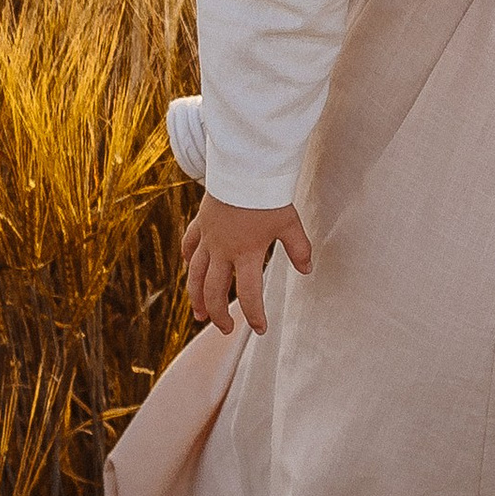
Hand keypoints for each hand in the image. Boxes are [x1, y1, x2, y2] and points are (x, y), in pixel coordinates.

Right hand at [181, 193, 311, 335]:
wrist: (244, 166)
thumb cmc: (268, 195)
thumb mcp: (290, 223)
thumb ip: (299, 249)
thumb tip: (307, 270)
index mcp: (246, 253)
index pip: (249, 294)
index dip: (254, 315)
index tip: (259, 328)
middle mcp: (223, 249)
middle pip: (215, 291)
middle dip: (219, 314)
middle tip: (226, 329)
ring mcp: (208, 237)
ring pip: (195, 274)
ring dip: (196, 297)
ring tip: (200, 315)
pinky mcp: (201, 222)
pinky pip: (189, 245)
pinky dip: (187, 258)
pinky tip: (188, 267)